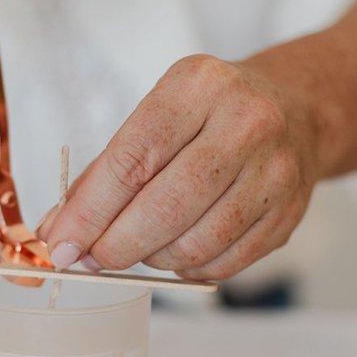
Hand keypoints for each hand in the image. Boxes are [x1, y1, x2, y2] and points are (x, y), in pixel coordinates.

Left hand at [40, 55, 322, 280]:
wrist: (297, 108)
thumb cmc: (211, 113)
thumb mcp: (158, 114)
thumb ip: (106, 170)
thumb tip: (60, 229)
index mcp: (199, 86)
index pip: (132, 161)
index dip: (89, 211)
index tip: (60, 243)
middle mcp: (246, 123)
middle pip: (166, 207)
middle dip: (116, 245)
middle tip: (89, 260)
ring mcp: (275, 171)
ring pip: (196, 243)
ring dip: (152, 260)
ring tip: (138, 248)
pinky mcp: (289, 213)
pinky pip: (225, 263)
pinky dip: (187, 269)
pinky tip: (175, 252)